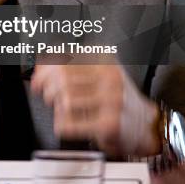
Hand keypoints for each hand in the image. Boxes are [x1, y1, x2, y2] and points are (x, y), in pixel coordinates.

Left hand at [31, 63, 160, 156]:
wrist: (147, 125)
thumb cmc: (117, 99)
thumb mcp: (100, 74)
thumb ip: (72, 68)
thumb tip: (40, 68)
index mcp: (105, 59)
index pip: (66, 57)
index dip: (45, 69)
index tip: (38, 78)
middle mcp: (110, 76)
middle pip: (63, 78)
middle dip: (47, 89)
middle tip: (46, 96)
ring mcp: (111, 99)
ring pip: (65, 100)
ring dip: (56, 108)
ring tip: (61, 111)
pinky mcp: (109, 123)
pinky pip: (71, 123)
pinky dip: (61, 125)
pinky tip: (65, 125)